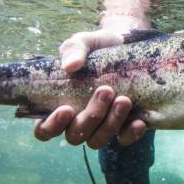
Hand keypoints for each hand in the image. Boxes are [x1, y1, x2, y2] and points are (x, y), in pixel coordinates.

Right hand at [33, 28, 147, 147]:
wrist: (127, 46)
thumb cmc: (97, 47)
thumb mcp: (83, 42)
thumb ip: (73, 50)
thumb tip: (70, 66)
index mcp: (57, 105)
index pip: (44, 129)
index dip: (51, 126)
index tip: (66, 109)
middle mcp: (76, 121)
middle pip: (74, 135)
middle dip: (90, 117)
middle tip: (106, 91)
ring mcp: (99, 127)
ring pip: (97, 140)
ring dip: (110, 123)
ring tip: (124, 100)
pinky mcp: (121, 127)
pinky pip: (123, 140)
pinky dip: (130, 134)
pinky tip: (139, 121)